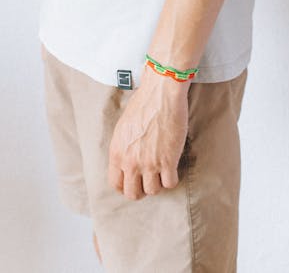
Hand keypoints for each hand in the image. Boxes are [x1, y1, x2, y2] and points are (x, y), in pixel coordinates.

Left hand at [108, 68, 189, 199]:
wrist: (161, 94)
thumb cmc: (143, 103)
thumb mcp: (123, 127)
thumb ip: (123, 147)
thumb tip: (126, 158)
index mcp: (117, 153)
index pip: (116, 183)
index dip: (126, 185)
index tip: (134, 181)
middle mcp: (131, 162)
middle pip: (133, 193)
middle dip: (141, 189)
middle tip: (149, 180)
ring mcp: (149, 164)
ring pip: (153, 191)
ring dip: (158, 182)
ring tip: (162, 171)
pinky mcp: (168, 161)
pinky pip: (170, 183)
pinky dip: (173, 178)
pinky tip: (173, 168)